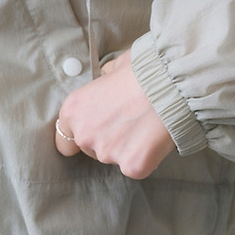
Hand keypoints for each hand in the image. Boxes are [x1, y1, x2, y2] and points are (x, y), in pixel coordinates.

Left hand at [54, 50, 174, 178]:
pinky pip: (136, 166)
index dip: (78, 136)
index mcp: (73, 110)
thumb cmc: (141, 70)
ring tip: (145, 125)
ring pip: (114, 157)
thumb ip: (103, 81)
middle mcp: (85, 135)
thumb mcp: (114, 67)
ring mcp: (108, 154)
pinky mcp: (132, 167)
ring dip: (126, 147)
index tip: (92, 132)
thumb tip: (106, 81)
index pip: (64, 139)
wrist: (170, 82)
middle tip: (129, 120)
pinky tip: (155, 137)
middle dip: (107, 138)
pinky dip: (146, 156)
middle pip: (91, 148)